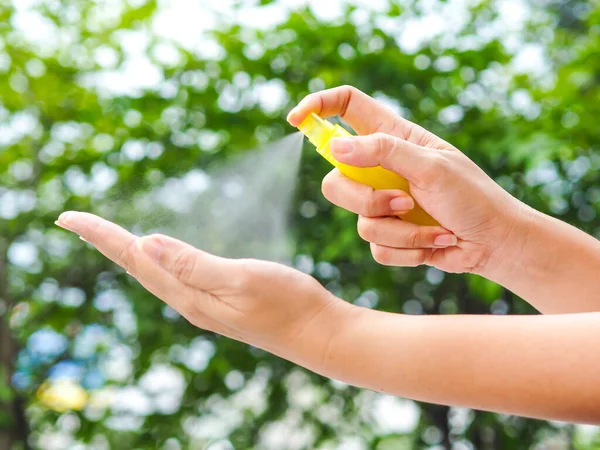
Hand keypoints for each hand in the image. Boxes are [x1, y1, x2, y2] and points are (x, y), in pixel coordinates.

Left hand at [55, 212, 350, 368]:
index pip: (135, 258)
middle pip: (137, 266)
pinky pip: (174, 277)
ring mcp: (204, 303)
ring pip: (153, 273)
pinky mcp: (220, 301)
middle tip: (75, 222)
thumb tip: (145, 242)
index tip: (68, 217)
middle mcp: (189, 301)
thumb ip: (192, 263)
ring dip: (126, 253)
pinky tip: (158, 257)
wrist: (317, 333)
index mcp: (189, 293)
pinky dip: (155, 261)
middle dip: (105, 242)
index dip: (101, 236)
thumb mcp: (239, 279)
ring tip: (107, 237)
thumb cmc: (286, 303)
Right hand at [288, 86, 523, 274]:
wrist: (494, 243)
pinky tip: (436, 243)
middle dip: (364, 199)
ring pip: (357, 219)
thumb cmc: (473, 197)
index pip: (347, 108)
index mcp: (394, 139)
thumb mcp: (432, 166)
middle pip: (335, 178)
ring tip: (434, 227)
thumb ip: (383, 152)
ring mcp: (383, 204)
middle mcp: (382, 169)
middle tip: (403, 202)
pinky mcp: (389, 236)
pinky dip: (407, 250)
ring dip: (398, 230)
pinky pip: (375, 248)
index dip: (318, 106)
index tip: (296, 120)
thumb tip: (335, 146)